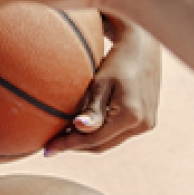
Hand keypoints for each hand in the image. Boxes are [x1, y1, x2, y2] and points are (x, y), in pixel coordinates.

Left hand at [44, 17, 160, 154]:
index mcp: (131, 116)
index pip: (93, 139)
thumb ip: (93, 108)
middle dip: (75, 146)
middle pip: (102, 145)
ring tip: (62, 138)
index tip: (46, 149)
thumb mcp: (102, 82)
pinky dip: (100, 133)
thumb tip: (78, 127)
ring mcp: (147, 124)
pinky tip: (82, 128)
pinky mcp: (146, 120)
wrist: (142, 46)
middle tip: (51, 146)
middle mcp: (142, 125)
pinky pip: (118, 133)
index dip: (68, 144)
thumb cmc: (118, 60)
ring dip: (87, 141)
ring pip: (110, 141)